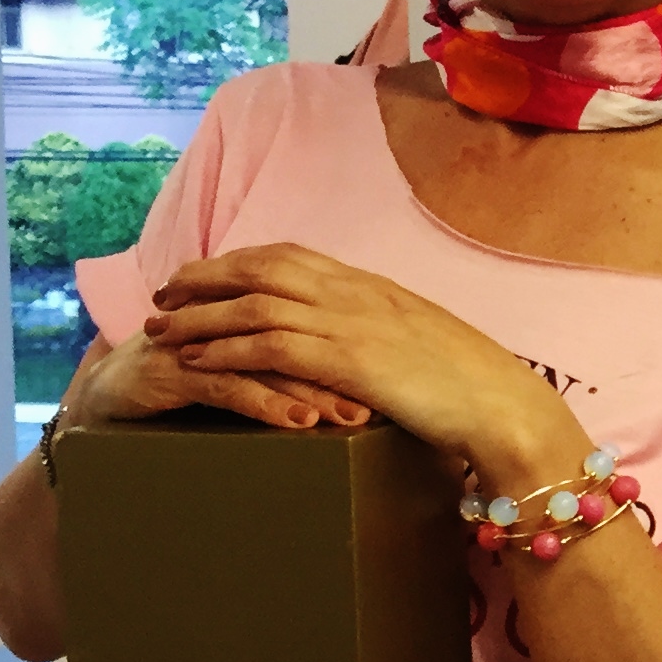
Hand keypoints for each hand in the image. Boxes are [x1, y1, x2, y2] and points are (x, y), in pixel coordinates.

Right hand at [56, 321, 368, 437]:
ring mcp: (200, 340)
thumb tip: (357, 372)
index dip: (358, 342)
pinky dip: (264, 403)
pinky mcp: (174, 370)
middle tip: (390, 398)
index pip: (314, 315)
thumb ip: (289, 354)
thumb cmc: (189, 378)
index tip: (403, 372)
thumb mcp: (245, 362)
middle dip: (345, 367)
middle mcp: (227, 315)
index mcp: (251, 305)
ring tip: (352, 417)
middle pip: (298, 332)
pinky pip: (227, 386)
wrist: (110, 392)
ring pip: (267, 359)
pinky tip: (295, 421)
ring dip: (313, 389)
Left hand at [143, 243, 572, 478]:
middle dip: (203, 278)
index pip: (290, 256)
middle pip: (259, 269)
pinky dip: (224, 349)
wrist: (501, 405)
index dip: (238, 261)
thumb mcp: (421, 344)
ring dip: (198, 315)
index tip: (204, 273)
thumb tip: (356, 345)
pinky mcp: (345, 361)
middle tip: (162, 293)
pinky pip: (267, 346)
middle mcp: (354, 294)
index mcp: (372, 286)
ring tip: (160, 329)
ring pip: (252, 305)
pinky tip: (194, 359)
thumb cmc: (471, 386)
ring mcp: (349, 324)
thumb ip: (382, 334)